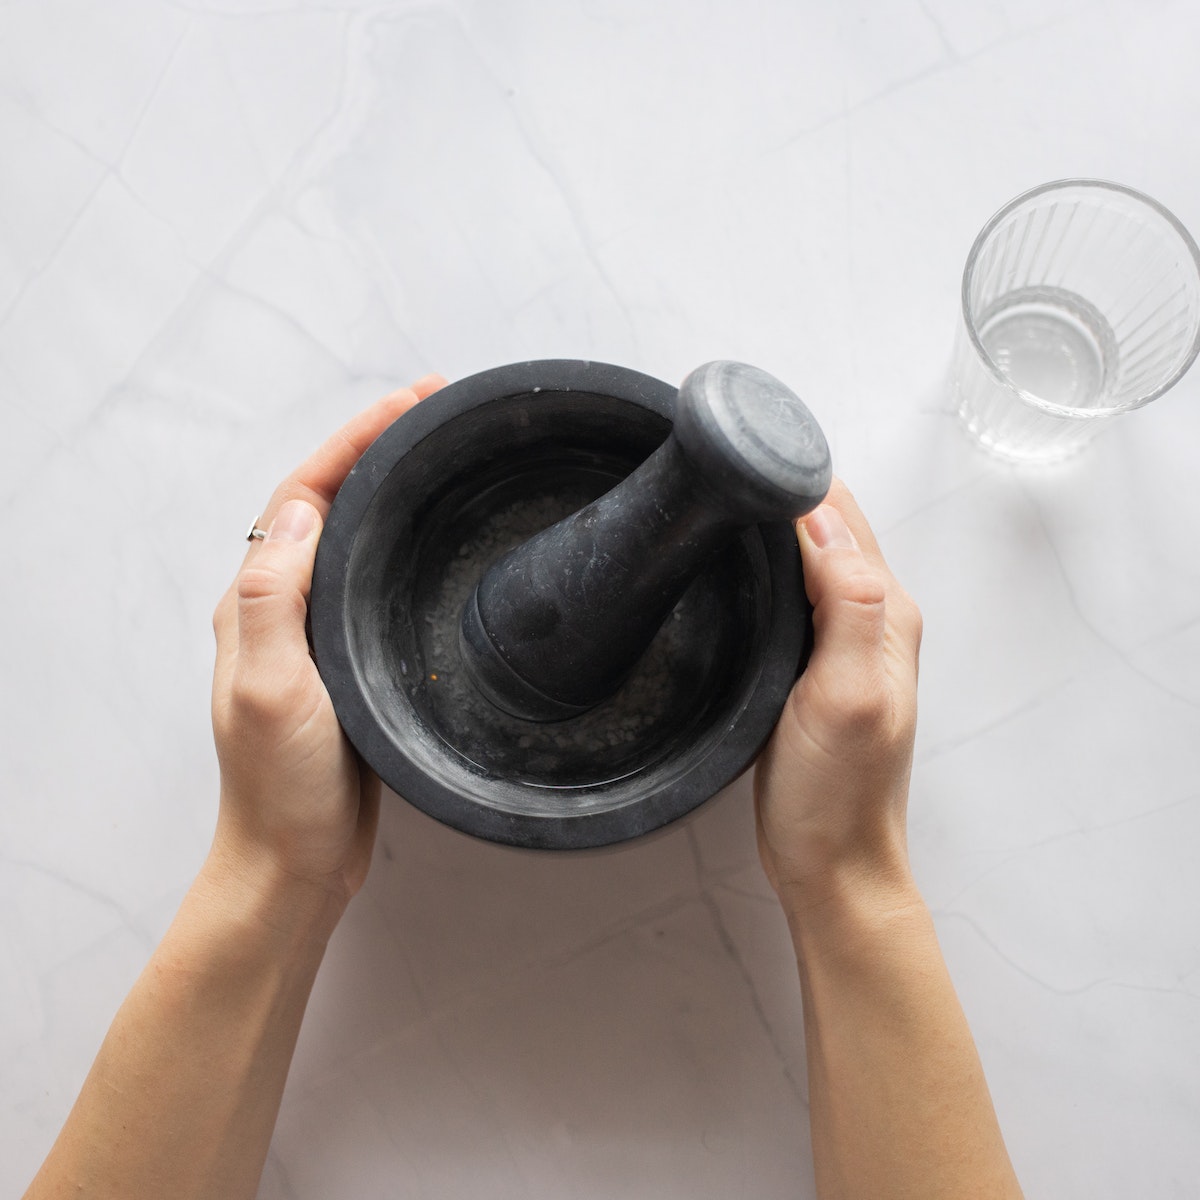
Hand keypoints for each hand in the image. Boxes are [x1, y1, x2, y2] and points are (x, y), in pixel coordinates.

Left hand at [210, 376, 445, 918]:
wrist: (296, 863)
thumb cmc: (282, 787)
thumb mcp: (273, 689)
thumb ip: (275, 598)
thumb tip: (303, 509)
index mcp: (257, 601)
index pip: (307, 494)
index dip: (357, 440)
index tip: (414, 402)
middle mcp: (282, 607)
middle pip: (331, 502)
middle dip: (380, 447)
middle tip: (440, 412)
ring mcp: (316, 634)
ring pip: (356, 538)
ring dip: (394, 488)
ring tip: (445, 456)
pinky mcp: (349, 663)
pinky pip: (375, 581)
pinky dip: (405, 543)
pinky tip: (440, 543)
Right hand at [754, 478, 922, 914]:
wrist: (831, 866)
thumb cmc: (837, 794)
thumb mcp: (846, 697)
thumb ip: (849, 604)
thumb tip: (821, 519)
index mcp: (886, 613)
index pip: (839, 514)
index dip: (793, 474)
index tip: (741, 447)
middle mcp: (872, 618)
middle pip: (825, 525)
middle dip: (778, 485)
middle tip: (714, 461)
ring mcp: (842, 642)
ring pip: (805, 556)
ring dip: (769, 522)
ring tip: (716, 495)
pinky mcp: (812, 666)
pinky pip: (790, 594)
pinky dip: (763, 566)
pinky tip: (730, 566)